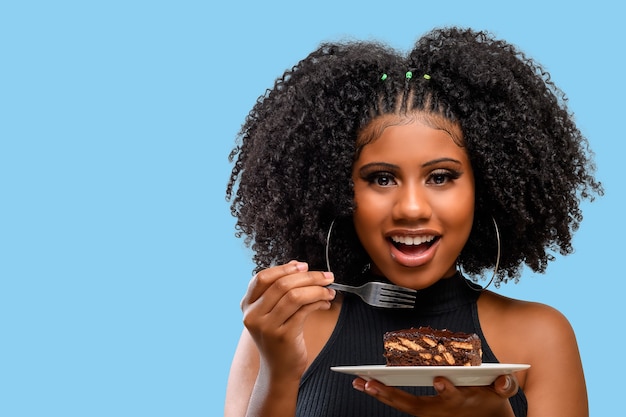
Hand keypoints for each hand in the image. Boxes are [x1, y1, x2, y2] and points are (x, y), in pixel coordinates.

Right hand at [240, 260, 335, 381]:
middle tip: (326, 276)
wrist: (279, 369)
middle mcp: (253, 315)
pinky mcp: (283, 336)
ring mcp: (267, 326)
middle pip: (281, 285)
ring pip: (294, 296)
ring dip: (317, 289)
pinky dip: (318, 302)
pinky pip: (304, 311)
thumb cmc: (278, 337)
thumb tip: (297, 264)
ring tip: (329, 290)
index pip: (263, 278)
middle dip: (309, 277)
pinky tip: (326, 302)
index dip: (284, 269)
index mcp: (248, 305)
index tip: (304, 266)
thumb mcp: (273, 311)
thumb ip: (281, 287)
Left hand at [352, 374, 518, 416]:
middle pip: (413, 405)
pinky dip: (381, 393)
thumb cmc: (491, 403)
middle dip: (392, 395)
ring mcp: (429, 412)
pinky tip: (363, 383)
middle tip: (370, 383)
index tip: (440, 379)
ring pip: (401, 405)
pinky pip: (398, 403)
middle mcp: (440, 410)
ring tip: (358, 382)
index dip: (446, 390)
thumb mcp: (502, 396)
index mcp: (459, 403)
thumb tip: (505, 380)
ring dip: (380, 394)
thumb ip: (504, 386)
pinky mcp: (421, 411)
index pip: (451, 397)